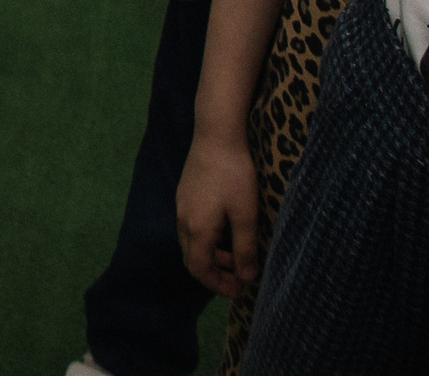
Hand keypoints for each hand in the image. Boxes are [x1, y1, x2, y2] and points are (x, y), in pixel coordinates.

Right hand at [176, 131, 260, 296]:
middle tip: (239, 278)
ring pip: (191, 242)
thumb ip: (245, 249)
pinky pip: (191, 228)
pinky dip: (207, 239)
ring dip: (212, 255)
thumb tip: (246, 278)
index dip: (218, 285)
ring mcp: (181, 206)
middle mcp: (183, 220)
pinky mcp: (184, 194)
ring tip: (236, 255)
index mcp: (197, 229)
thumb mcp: (246, 215)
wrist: (215, 136)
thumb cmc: (234, 176)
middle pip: (192, 258)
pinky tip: (225, 230)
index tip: (239, 291)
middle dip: (215, 273)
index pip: (200, 269)